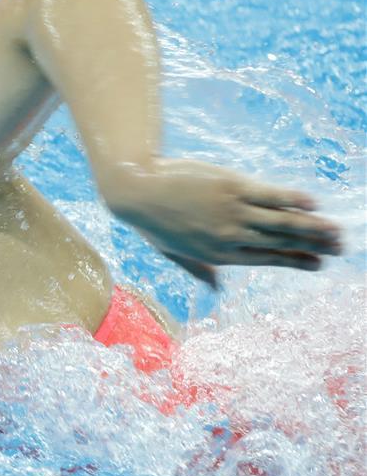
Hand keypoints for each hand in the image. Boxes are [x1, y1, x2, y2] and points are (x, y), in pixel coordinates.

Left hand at [102, 159, 342, 287]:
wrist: (137, 190)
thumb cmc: (152, 220)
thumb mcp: (171, 252)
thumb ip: (198, 269)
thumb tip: (216, 288)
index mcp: (218, 254)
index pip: (266, 259)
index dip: (294, 261)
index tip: (318, 264)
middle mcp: (230, 236)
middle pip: (280, 242)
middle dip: (313, 245)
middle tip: (339, 247)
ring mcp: (232, 211)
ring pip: (282, 221)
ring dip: (313, 226)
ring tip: (336, 230)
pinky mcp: (232, 186)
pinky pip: (270, 195)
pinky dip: (293, 199)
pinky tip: (313, 203)